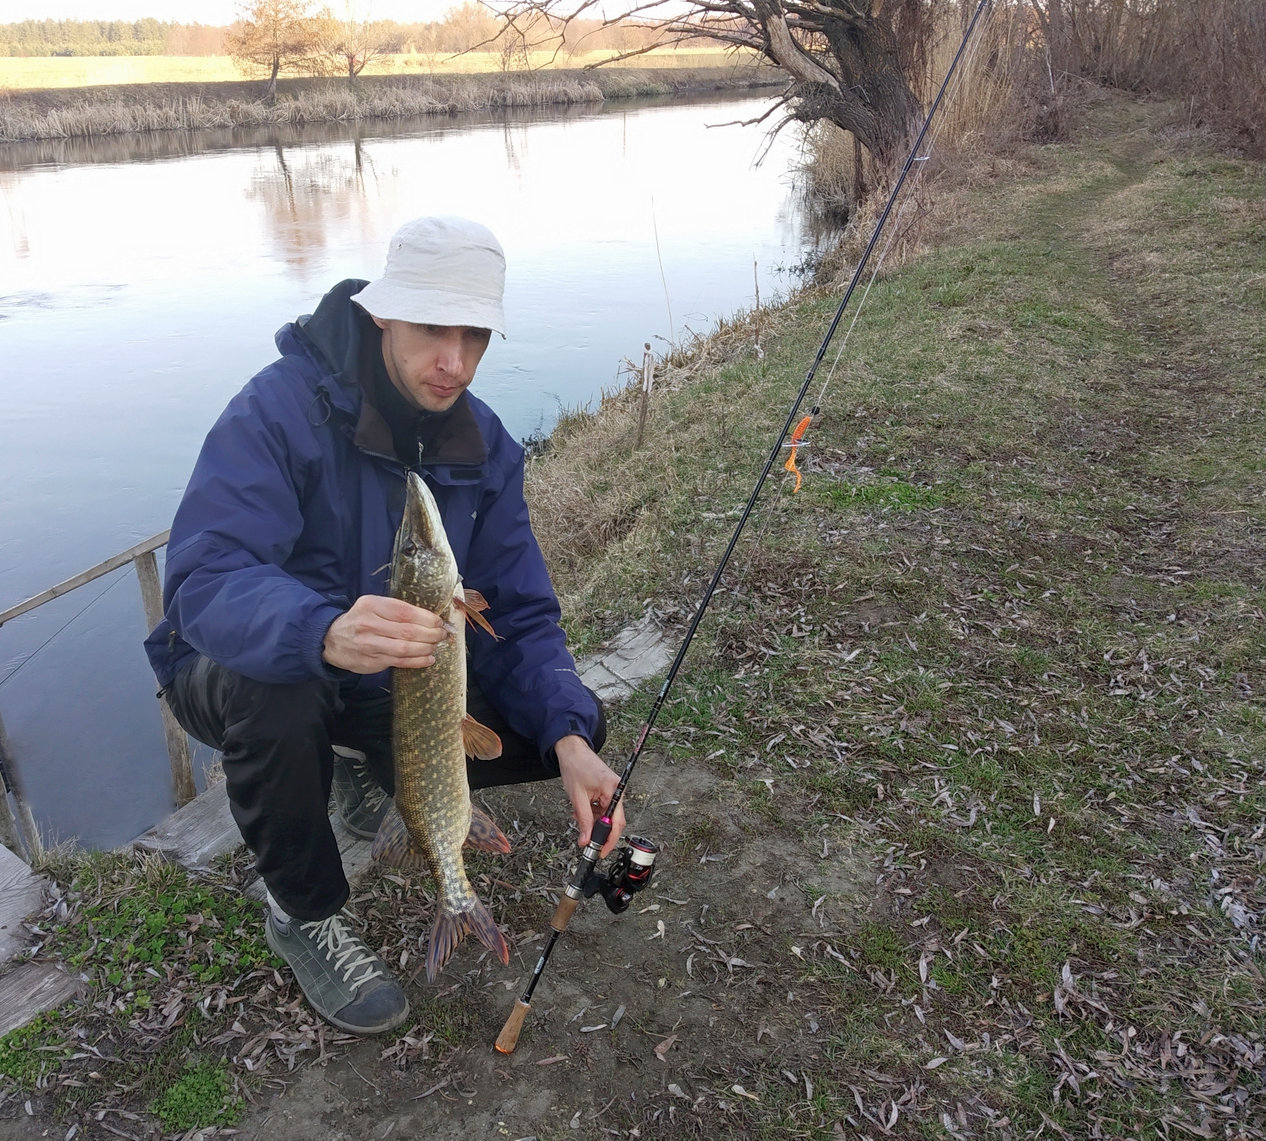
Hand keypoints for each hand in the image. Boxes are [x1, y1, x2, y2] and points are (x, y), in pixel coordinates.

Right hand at [322, 594, 446, 673]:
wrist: (331, 640)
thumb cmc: (360, 620)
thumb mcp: (372, 606)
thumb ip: (395, 609)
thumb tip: (429, 617)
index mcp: (371, 605)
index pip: (404, 612)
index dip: (426, 618)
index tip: (438, 621)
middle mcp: (368, 625)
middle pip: (407, 631)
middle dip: (430, 633)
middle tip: (442, 634)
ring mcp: (369, 645)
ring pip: (405, 648)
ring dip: (426, 648)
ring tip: (435, 645)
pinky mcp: (371, 662)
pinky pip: (400, 662)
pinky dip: (418, 661)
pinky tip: (428, 658)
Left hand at [554, 735, 624, 857]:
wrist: (572, 750)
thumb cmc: (575, 767)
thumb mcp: (577, 798)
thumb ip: (583, 820)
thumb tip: (586, 840)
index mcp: (613, 790)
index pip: (616, 822)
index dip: (609, 840)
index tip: (602, 851)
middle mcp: (618, 790)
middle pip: (614, 820)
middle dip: (600, 832)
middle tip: (588, 842)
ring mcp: (614, 790)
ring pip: (608, 815)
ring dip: (594, 821)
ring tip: (579, 817)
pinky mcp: (609, 790)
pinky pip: (604, 808)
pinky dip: (594, 813)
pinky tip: (583, 810)